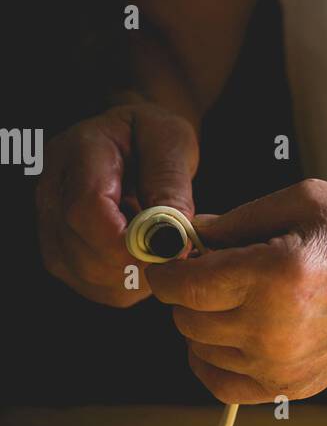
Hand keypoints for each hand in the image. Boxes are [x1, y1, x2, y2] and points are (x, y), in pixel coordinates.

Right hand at [37, 103, 198, 306]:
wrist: (131, 139)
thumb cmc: (152, 136)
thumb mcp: (170, 140)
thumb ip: (169, 181)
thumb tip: (170, 232)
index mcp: (76, 154)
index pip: (87, 211)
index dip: (130, 240)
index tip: (171, 243)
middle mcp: (51, 194)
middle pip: (86, 253)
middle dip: (140, 260)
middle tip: (177, 245)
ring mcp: (50, 228)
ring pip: (92, 277)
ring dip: (138, 273)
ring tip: (160, 244)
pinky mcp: (63, 257)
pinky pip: (99, 289)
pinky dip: (131, 283)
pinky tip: (147, 257)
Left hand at [146, 179, 326, 402]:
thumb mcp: (304, 200)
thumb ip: (236, 220)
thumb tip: (186, 235)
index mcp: (276, 273)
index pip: (182, 283)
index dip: (167, 267)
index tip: (174, 257)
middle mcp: (275, 326)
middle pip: (185, 317)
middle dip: (186, 291)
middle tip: (210, 270)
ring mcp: (283, 364)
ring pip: (199, 349)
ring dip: (201, 323)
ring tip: (232, 298)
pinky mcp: (292, 386)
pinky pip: (222, 384)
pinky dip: (212, 361)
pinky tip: (227, 336)